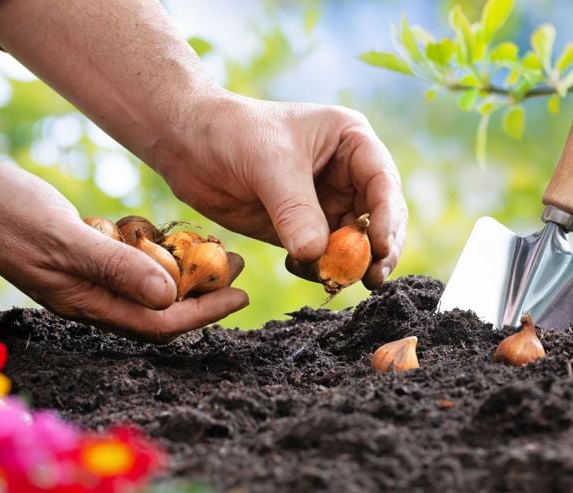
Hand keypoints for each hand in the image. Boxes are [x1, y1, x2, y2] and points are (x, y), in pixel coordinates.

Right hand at [0, 162, 248, 342]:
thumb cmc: (6, 213)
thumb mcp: (65, 237)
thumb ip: (116, 266)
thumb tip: (169, 297)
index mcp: (87, 304)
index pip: (160, 324)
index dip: (205, 313)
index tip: (242, 295)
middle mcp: (90, 299)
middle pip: (160, 310)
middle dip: (204, 293)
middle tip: (239, 265)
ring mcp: (84, 280)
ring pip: (147, 287)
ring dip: (185, 272)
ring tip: (217, 250)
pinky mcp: (81, 258)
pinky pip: (128, 266)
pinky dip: (155, 254)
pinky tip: (171, 235)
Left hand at [152, 95, 407, 289]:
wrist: (185, 143)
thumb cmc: (231, 132)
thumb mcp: (269, 165)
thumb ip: (295, 211)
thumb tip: (317, 256)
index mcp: (351, 142)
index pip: (383, 183)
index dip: (387, 217)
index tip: (381, 249)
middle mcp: (347, 174)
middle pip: (379, 218)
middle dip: (378, 250)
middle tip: (371, 279)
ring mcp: (326, 203)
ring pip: (354, 243)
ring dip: (348, 265)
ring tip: (333, 280)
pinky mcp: (302, 228)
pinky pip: (322, 257)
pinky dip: (318, 269)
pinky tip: (299, 268)